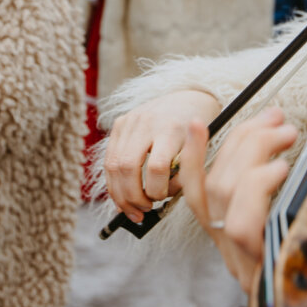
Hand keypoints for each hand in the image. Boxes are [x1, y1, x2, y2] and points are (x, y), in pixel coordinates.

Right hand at [103, 89, 220, 221]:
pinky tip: (122, 195)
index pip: (157, 168)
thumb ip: (181, 176)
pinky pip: (110, 158)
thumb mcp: (197, 151)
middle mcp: (148, 122)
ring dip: (120, 194)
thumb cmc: (197, 131)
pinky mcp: (120, 122)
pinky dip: (113, 182)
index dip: (157, 191)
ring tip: (132, 208)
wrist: (190, 96)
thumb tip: (158, 200)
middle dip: (133, 197)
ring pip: (114, 165)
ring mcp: (131, 121)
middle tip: (143, 210)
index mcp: (172, 129)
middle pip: (128, 168)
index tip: (162, 199)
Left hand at [174, 108, 298, 290]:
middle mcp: (241, 259)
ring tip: (271, 120)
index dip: (255, 189)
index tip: (284, 166)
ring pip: (211, 187)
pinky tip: (199, 127)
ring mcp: (227, 243)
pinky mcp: (223, 226)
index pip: (243, 229)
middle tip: (288, 131)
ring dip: (238, 143)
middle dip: (254, 151)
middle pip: (225, 195)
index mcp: (273, 271)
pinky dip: (196, 158)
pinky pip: (197, 192)